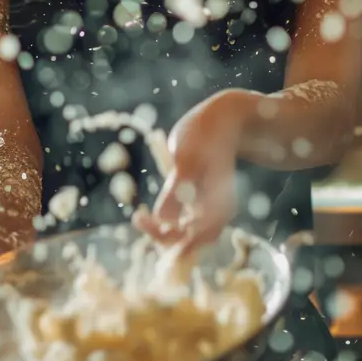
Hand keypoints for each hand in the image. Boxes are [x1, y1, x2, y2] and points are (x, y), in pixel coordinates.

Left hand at [133, 91, 242, 253]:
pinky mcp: (208, 201)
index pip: (188, 237)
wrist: (223, 119)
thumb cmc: (205, 134)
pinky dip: (172, 221)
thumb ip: (176, 190)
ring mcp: (215, 208)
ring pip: (189, 234)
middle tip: (138, 220)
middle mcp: (220, 213)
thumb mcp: (187, 158)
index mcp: (218, 206)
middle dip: (163, 236)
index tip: (139, 220)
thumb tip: (163, 220)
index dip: (162, 234)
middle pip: (190, 241)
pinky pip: (189, 222)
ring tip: (142, 219)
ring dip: (166, 231)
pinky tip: (156, 212)